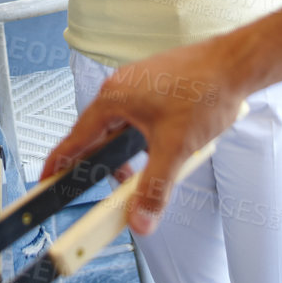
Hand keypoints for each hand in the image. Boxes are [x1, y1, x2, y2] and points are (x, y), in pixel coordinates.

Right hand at [43, 41, 242, 232]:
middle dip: (102, 164)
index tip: (47, 178)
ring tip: (142, 172)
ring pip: (121, 127)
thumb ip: (154, 187)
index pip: (76, 138)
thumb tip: (140, 216)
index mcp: (114, 98)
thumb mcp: (175, 148)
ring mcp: (139, 85)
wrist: (234, 65)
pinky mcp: (156, 87)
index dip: (60, 162)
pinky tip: (163, 150)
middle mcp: (121, 87)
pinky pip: (138, 118)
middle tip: (104, 186)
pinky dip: (143, 139)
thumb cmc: (206, 89)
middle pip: (98, 135)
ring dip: (128, 153)